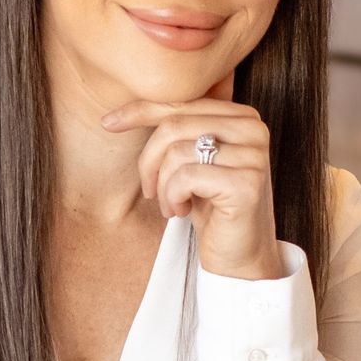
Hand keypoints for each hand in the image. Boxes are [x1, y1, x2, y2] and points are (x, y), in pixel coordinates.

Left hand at [99, 73, 284, 280]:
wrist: (238, 257)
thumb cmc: (211, 207)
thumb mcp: (191, 162)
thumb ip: (177, 130)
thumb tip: (119, 113)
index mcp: (242, 115)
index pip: (181, 102)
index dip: (140, 111)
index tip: (107, 123)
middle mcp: (253, 129)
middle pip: (174, 126)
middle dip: (149, 162)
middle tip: (149, 191)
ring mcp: (253, 156)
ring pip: (175, 153)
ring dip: (162, 187)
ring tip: (171, 206)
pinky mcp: (246, 184)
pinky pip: (185, 177)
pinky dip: (172, 197)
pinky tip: (182, 212)